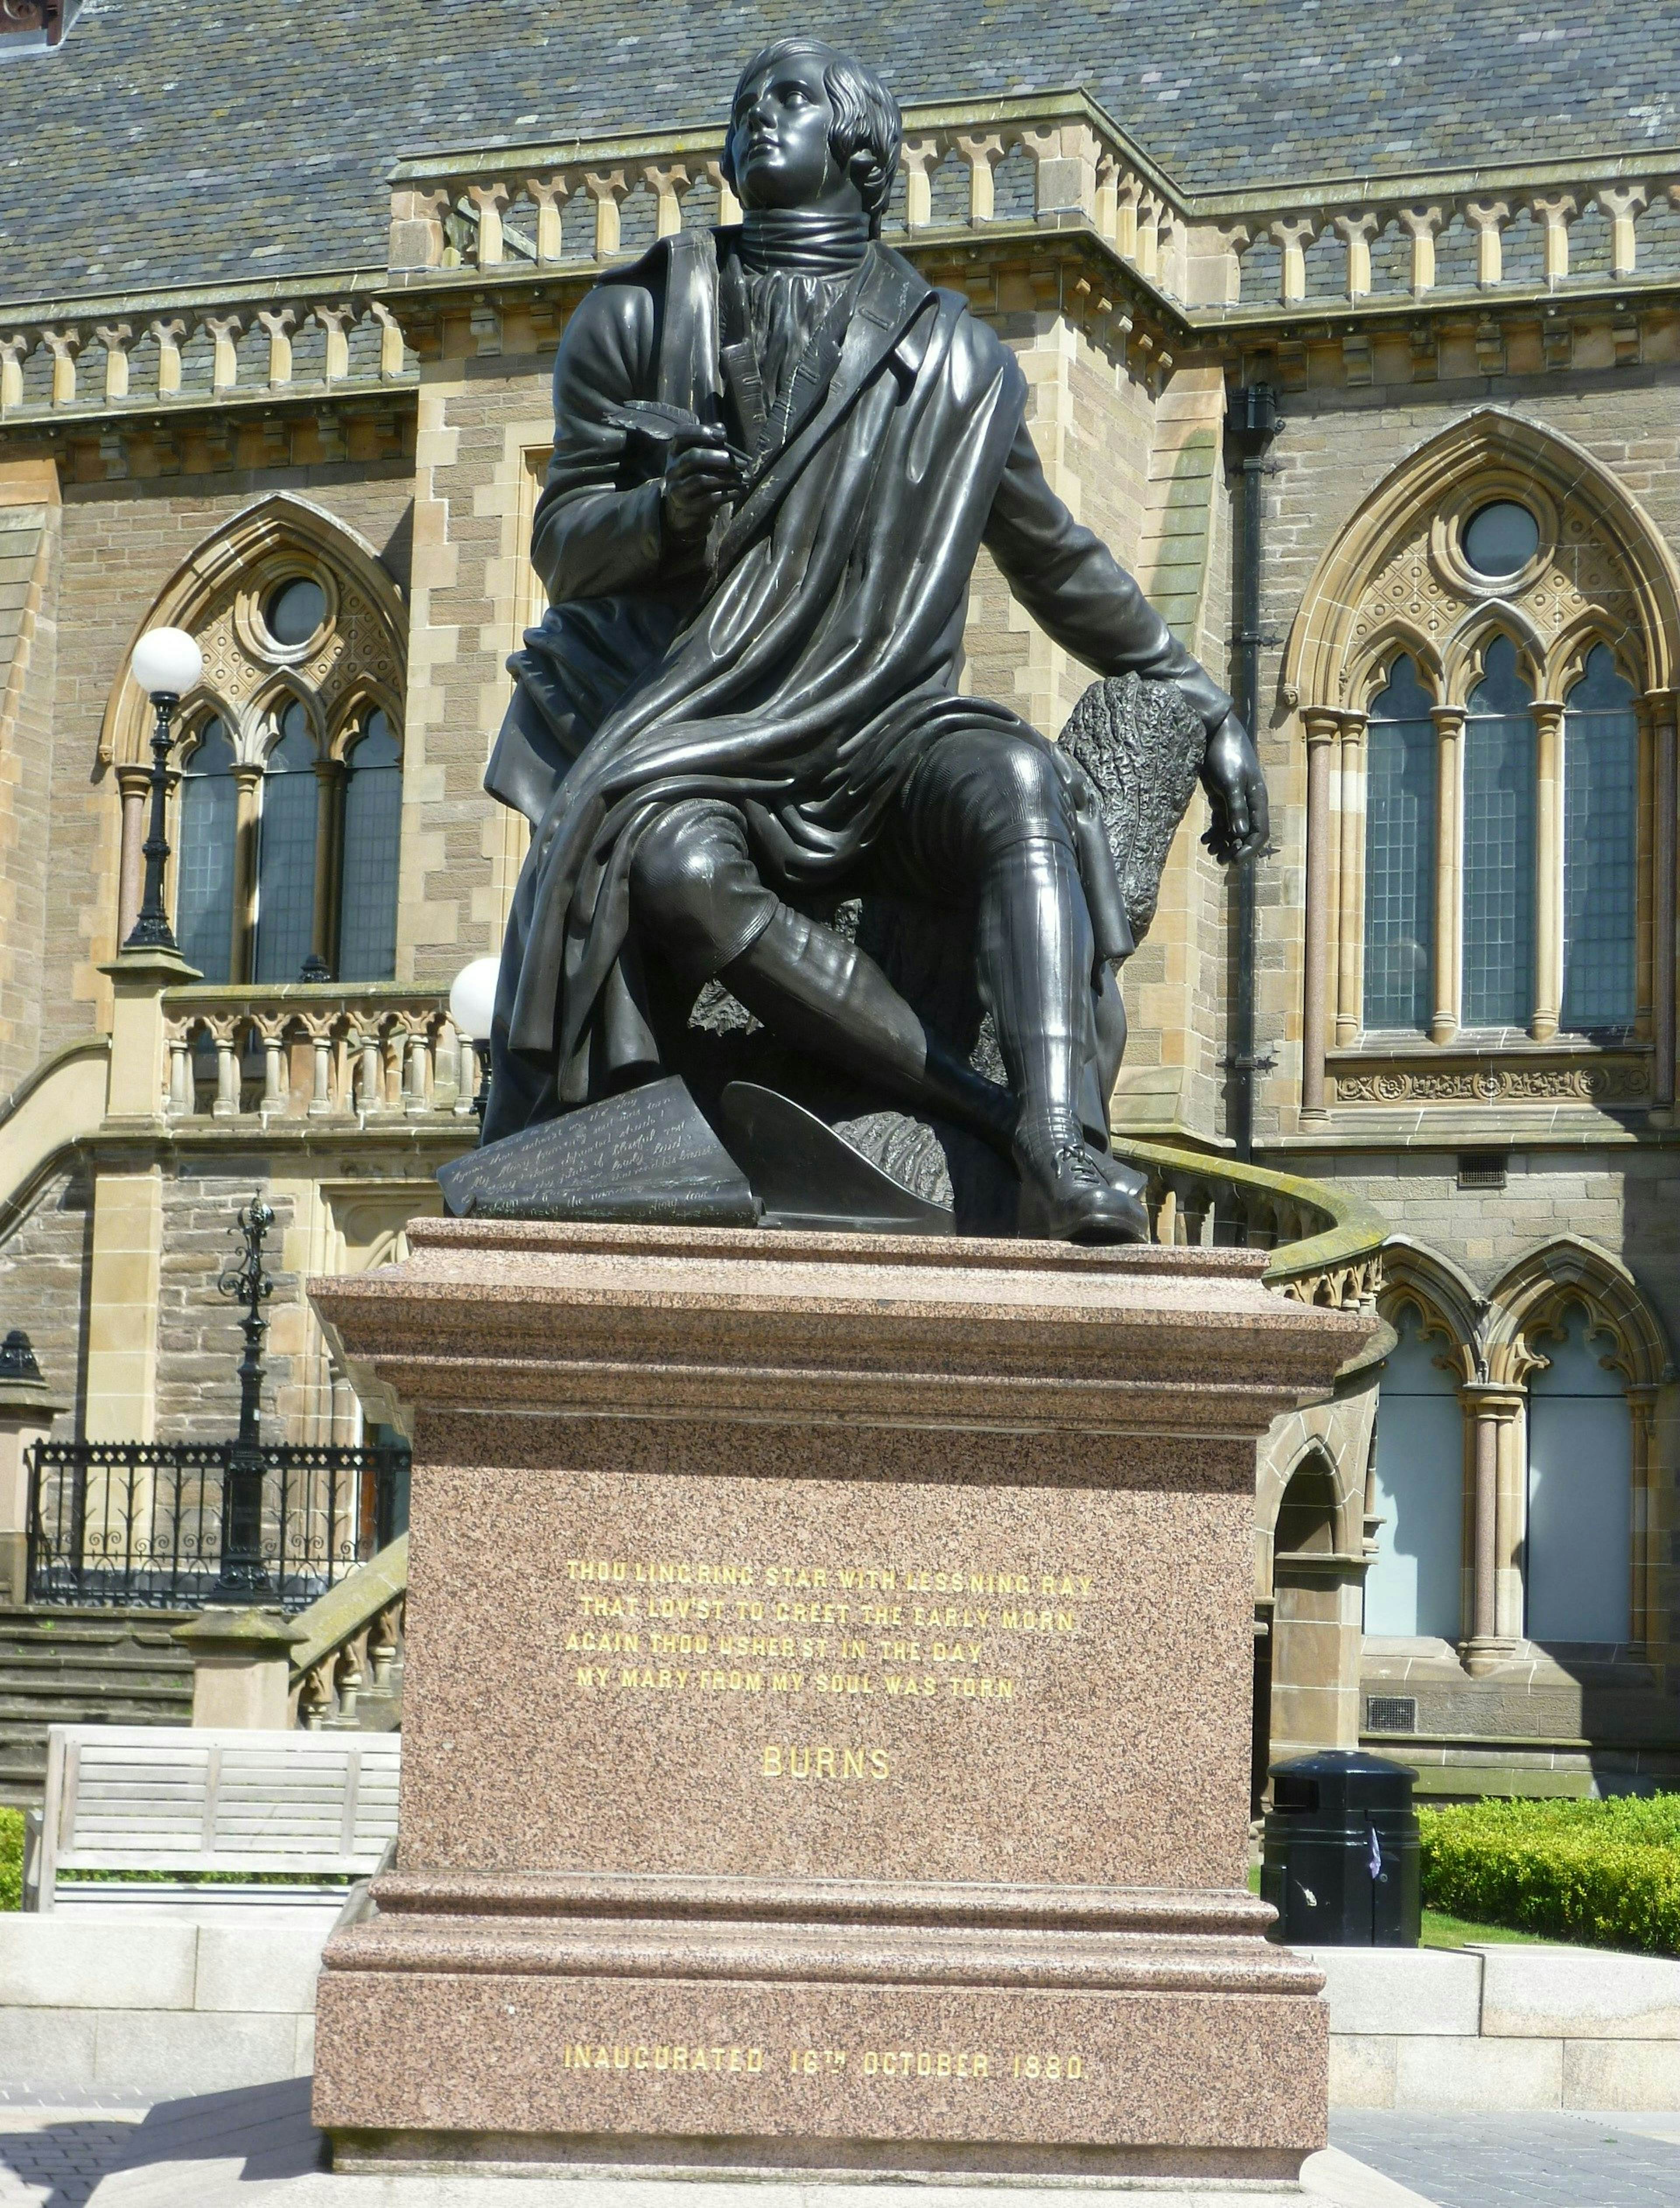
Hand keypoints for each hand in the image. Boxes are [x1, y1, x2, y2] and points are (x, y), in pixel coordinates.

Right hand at [660, 426, 743, 541]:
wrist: (686, 510)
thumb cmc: (698, 475)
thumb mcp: (701, 457)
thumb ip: (710, 442)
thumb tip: (720, 428)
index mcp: (675, 451)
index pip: (681, 435)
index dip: (700, 432)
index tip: (723, 436)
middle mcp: (673, 469)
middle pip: (692, 458)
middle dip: (719, 458)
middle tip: (742, 463)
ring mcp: (678, 489)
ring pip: (701, 480)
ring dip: (728, 478)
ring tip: (746, 478)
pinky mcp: (688, 507)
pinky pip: (709, 499)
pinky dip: (728, 494)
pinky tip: (741, 490)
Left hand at [1199, 713, 1268, 863]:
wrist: (1213, 732)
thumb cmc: (1225, 754)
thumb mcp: (1230, 781)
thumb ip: (1236, 808)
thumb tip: (1241, 835)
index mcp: (1257, 799)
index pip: (1260, 831)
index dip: (1250, 849)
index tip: (1234, 862)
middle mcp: (1249, 802)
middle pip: (1246, 833)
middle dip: (1235, 848)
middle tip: (1220, 861)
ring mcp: (1235, 799)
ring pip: (1232, 829)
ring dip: (1224, 842)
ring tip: (1211, 851)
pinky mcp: (1221, 796)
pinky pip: (1221, 821)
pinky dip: (1215, 832)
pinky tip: (1205, 840)